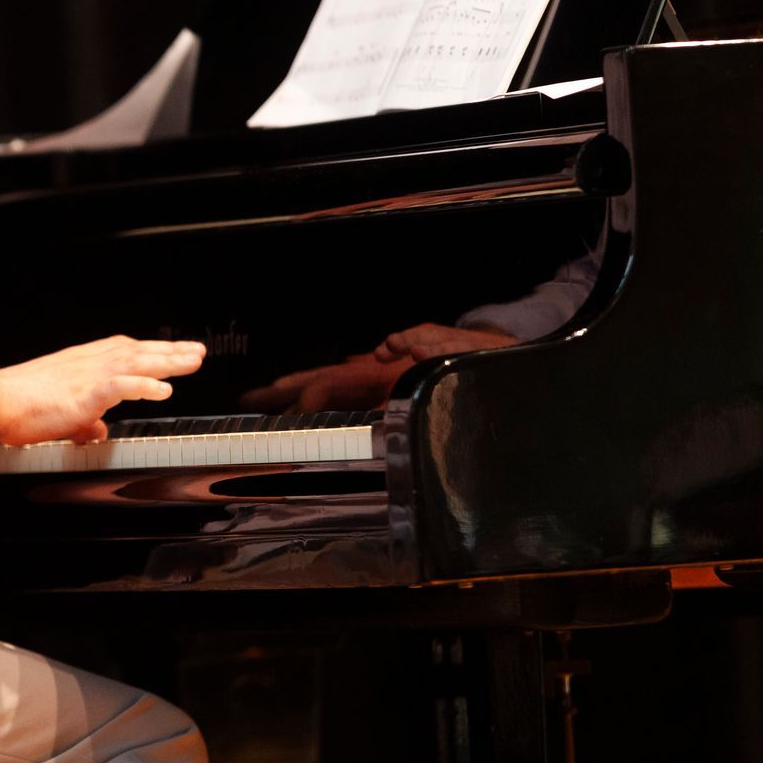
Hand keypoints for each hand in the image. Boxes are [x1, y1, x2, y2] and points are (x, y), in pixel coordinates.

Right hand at [0, 336, 206, 450]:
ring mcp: (87, 375)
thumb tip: (98, 433)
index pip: (122, 350)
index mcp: (80, 363)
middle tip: (196, 351)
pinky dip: (144, 385)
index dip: (148, 350)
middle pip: (136, 351)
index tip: (169, 349)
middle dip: (169, 350)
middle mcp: (87, 363)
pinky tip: (164, 389)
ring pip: (136, 361)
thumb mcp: (59, 414)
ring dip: (167, 361)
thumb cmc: (17, 406)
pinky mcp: (85, 393)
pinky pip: (121, 385)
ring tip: (193, 362)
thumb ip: (83, 422)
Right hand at [241, 323, 518, 413]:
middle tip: (250, 398)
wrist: (511, 354)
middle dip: (287, 389)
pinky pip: (351, 392)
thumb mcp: (469, 351)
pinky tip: (312, 406)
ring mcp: (388, 377)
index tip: (284, 416)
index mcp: (393, 364)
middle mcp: (384, 369)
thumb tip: (390, 349)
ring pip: (334, 384)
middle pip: (325, 379)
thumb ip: (432, 345)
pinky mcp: (397, 386)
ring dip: (300, 392)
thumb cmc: (493, 356)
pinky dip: (325, 398)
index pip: (335, 382)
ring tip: (268, 400)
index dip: (307, 399)